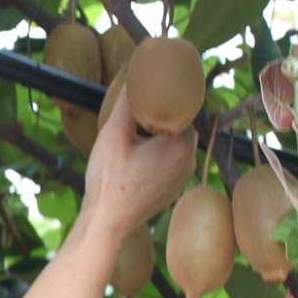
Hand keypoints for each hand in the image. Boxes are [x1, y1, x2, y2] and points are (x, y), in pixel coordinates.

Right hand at [79, 82, 199, 240]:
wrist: (107, 222)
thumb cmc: (109, 179)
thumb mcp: (114, 133)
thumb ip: (128, 102)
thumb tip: (135, 74)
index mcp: (182, 145)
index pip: (183, 108)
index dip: (166, 97)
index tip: (150, 90)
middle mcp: (190, 161)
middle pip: (180, 125)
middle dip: (161, 116)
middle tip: (137, 110)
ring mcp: (183, 178)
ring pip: (175, 144)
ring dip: (159, 135)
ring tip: (135, 130)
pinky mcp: (174, 189)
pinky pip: (171, 161)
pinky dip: (158, 153)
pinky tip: (137, 153)